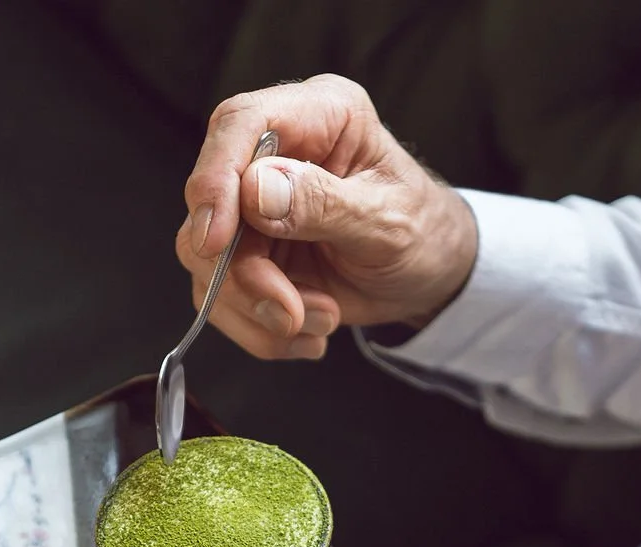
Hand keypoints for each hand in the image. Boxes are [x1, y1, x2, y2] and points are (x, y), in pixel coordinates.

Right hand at [176, 73, 477, 360]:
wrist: (430, 276)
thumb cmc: (422, 232)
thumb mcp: (386, 221)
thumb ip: (324, 204)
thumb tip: (255, 190)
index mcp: (318, 117)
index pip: (239, 125)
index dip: (215, 178)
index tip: (216, 240)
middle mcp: (276, 156)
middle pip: (213, 207)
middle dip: (245, 276)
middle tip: (290, 313)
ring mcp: (255, 211)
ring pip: (210, 266)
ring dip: (259, 310)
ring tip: (321, 322)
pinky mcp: (250, 259)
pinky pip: (225, 304)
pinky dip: (264, 332)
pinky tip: (309, 335)